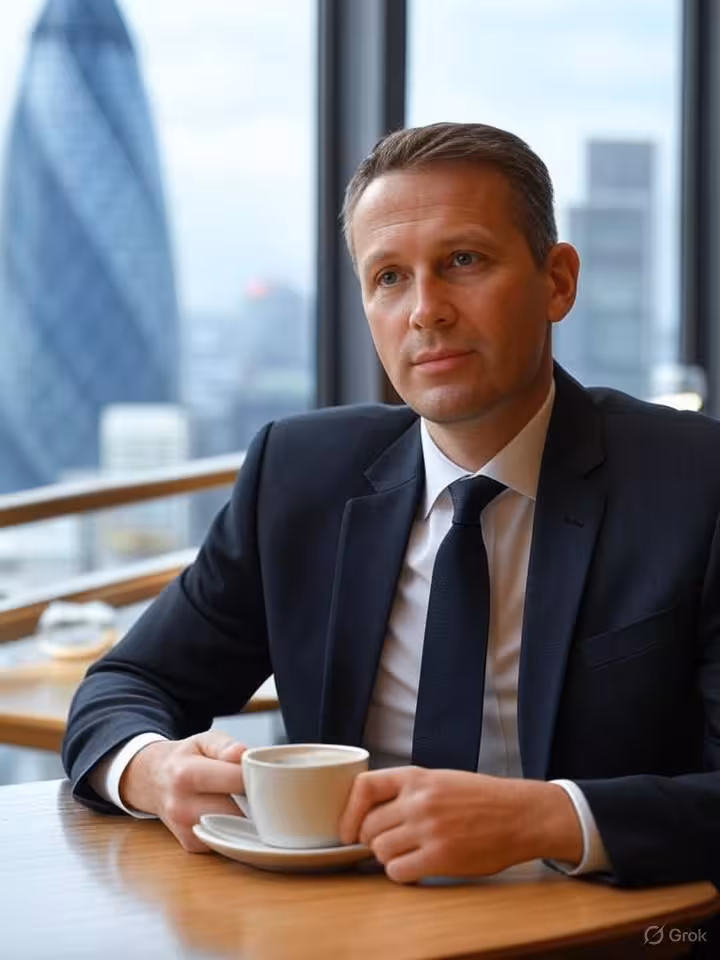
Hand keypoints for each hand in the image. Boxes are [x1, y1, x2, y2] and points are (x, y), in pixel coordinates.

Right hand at [120, 731, 246, 851]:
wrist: (153, 779)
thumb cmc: (184, 758)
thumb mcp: (202, 740)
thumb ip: (225, 745)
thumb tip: (243, 753)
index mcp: (186, 774)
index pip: (236, 780)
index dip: (256, 775)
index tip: (264, 771)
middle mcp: (182, 806)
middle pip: (238, 809)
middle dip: (254, 798)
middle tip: (257, 786)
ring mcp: (185, 829)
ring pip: (234, 827)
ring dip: (245, 815)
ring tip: (242, 798)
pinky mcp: (191, 844)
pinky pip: (225, 838)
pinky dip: (233, 827)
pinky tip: (228, 812)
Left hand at [339, 766, 582, 882]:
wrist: (519, 814)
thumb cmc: (480, 798)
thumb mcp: (439, 779)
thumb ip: (406, 790)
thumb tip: (368, 813)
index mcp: (416, 776)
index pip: (363, 787)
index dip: (349, 812)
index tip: (348, 829)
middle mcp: (419, 801)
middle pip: (368, 827)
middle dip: (371, 840)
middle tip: (387, 844)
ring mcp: (429, 829)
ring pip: (380, 851)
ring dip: (387, 858)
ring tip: (405, 854)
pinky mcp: (441, 857)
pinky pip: (399, 872)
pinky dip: (401, 873)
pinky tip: (415, 867)